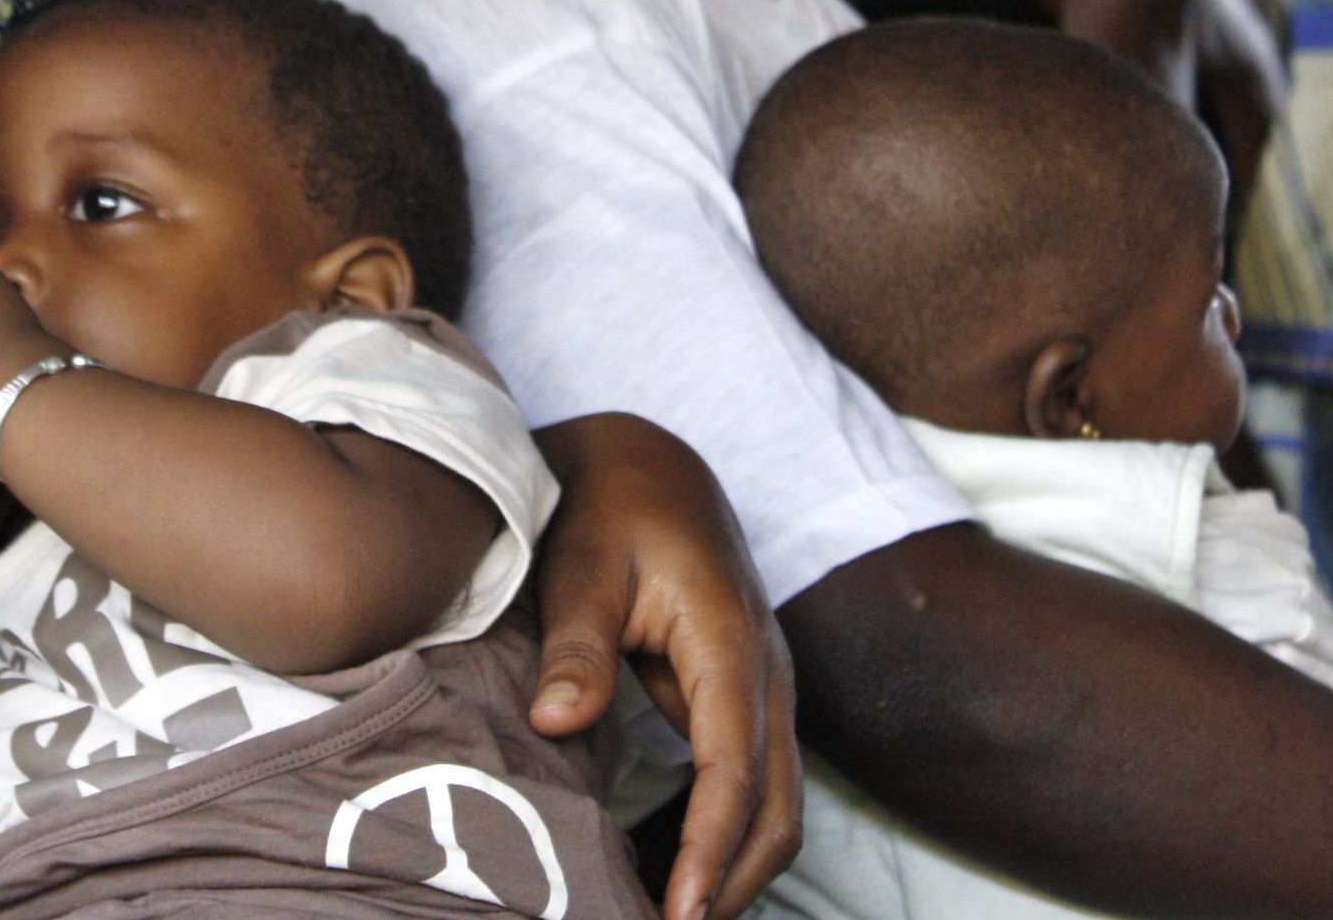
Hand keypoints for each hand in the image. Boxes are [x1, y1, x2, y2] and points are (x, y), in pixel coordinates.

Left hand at [531, 415, 799, 919]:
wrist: (644, 458)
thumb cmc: (609, 504)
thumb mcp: (583, 561)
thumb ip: (575, 643)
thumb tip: (555, 723)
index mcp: (731, 642)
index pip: (735, 771)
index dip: (709, 850)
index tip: (675, 914)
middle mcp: (766, 672)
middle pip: (777, 809)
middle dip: (731, 883)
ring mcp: (763, 686)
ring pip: (777, 805)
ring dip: (733, 869)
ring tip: (669, 917)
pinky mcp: (741, 696)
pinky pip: (753, 784)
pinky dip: (726, 837)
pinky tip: (671, 871)